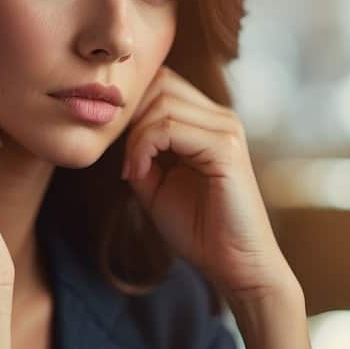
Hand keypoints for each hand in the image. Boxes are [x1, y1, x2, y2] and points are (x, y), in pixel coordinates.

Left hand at [121, 65, 295, 302]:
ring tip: (133, 171)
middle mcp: (220, 118)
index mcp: (207, 122)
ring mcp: (226, 129)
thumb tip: (116, 127)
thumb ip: (138, 151)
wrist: (233, 265)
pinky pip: (170, 128)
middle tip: (124, 159)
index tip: (120, 150)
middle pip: (159, 84)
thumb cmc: (197, 229)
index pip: (161, 83)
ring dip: (134, 137)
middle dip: (130, 118)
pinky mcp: (225, 149)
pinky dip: (144, 148)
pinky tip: (138, 174)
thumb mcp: (154, 184)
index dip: (131, 108)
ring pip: (161, 103)